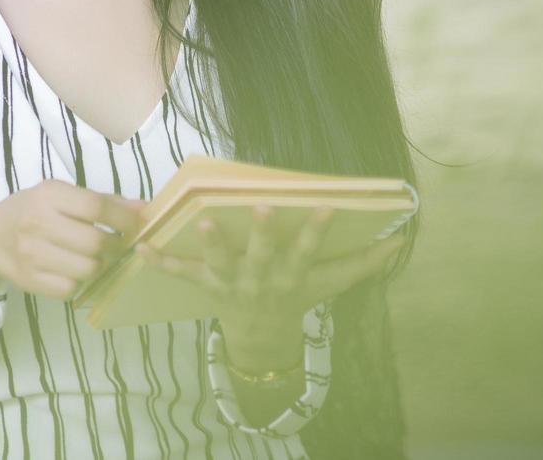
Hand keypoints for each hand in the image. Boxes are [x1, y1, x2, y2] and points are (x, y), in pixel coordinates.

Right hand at [0, 179, 147, 300]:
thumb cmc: (33, 210)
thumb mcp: (61, 195)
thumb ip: (103, 201)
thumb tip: (143, 209)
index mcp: (48, 195)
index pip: (96, 207)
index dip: (123, 218)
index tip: (136, 224)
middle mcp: (37, 223)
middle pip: (95, 242)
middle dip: (115, 245)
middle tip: (117, 243)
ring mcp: (32, 255)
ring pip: (88, 269)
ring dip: (100, 265)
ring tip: (95, 256)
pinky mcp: (30, 281)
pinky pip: (71, 288)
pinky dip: (80, 282)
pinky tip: (74, 270)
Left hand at [135, 204, 403, 343]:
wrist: (262, 338)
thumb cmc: (300, 296)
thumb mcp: (333, 283)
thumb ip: (364, 261)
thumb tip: (400, 239)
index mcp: (292, 275)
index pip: (308, 250)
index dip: (316, 229)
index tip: (325, 205)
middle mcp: (262, 279)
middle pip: (262, 256)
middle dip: (261, 233)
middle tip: (260, 206)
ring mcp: (232, 284)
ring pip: (221, 263)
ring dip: (211, 243)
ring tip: (201, 220)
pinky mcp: (206, 286)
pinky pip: (182, 275)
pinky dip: (161, 262)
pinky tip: (142, 247)